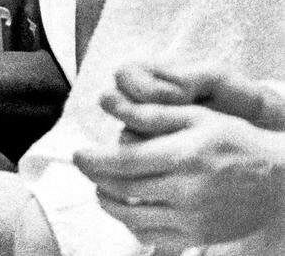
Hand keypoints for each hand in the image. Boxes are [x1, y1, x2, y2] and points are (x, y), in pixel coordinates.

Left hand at [74, 64, 284, 248]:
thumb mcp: (197, 116)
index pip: (122, 163)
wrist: (278, 178)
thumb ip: (154, 114)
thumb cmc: (234, 140)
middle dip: (95, 178)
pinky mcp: (198, 236)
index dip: (92, 161)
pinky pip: (152, 235)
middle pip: (121, 189)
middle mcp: (185, 191)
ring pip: (131, 216)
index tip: (77, 155)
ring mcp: (192, 218)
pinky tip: (127, 207)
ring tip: (102, 187)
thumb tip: (112, 106)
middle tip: (86, 167)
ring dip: (108, 202)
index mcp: (182, 156)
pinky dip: (131, 223)